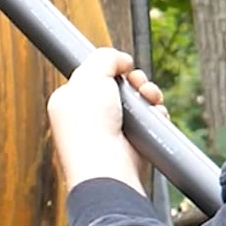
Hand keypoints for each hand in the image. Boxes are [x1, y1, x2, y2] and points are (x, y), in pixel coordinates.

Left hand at [48, 49, 160, 195]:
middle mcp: (89, 116)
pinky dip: (155, 114)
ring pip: (137, 101)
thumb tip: (121, 60)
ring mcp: (111, 130)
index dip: (110, 68)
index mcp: (70, 100)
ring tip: (149, 97)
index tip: (121, 67)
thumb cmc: (90, 126)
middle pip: (119, 86)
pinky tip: (154, 113)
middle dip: (135, 80)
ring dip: (148, 94)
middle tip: (137, 83)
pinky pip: (149, 120)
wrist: (107, 167)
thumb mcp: (90, 76)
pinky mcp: (132, 144)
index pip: (93, 75)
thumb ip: (104, 58)